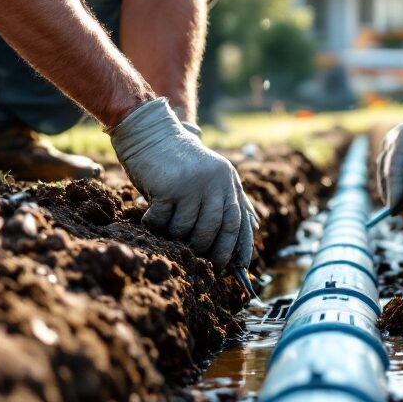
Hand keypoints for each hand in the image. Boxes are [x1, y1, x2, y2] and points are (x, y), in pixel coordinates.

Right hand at [109, 99, 256, 268]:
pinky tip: (152, 220)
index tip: (240, 269)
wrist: (150, 131)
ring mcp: (192, 184)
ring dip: (177, 237)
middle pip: (214, 231)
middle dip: (207, 251)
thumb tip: (253, 227)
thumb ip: (228, 198)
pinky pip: (164, 221)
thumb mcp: (210, 174)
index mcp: (227, 180)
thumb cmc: (177, 160)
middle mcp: (215, 182)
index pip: (238, 221)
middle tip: (199, 259)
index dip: (240, 248)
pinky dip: (156, 226)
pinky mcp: (169, 187)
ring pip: (187, 230)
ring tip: (169, 232)